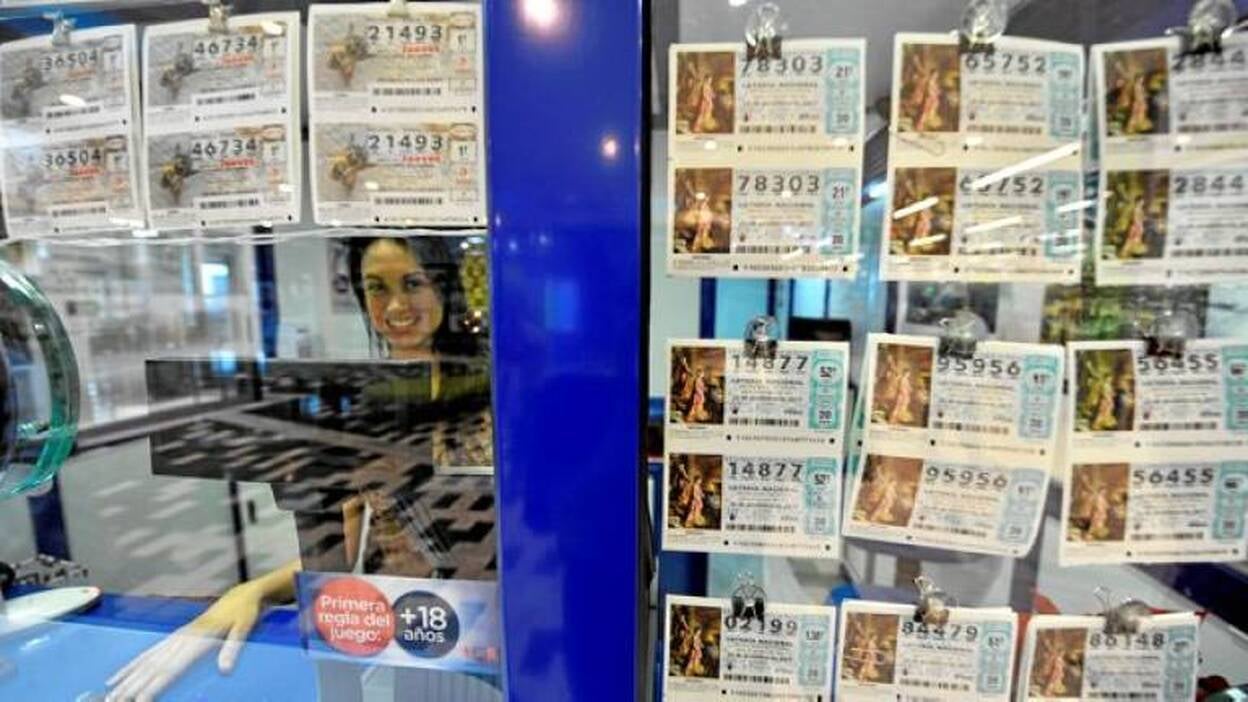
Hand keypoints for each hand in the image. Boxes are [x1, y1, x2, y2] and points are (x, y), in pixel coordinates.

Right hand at [104, 580, 263, 701]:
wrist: (241, 595)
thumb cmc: (244, 613)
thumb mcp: (244, 627)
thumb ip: (233, 648)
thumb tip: (225, 670)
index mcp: (198, 639)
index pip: (171, 668)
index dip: (154, 686)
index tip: (140, 701)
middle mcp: (182, 639)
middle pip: (152, 667)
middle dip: (132, 687)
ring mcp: (176, 638)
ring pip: (146, 662)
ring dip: (126, 679)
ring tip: (109, 695)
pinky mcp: (175, 637)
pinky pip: (148, 653)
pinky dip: (132, 666)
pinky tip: (117, 677)